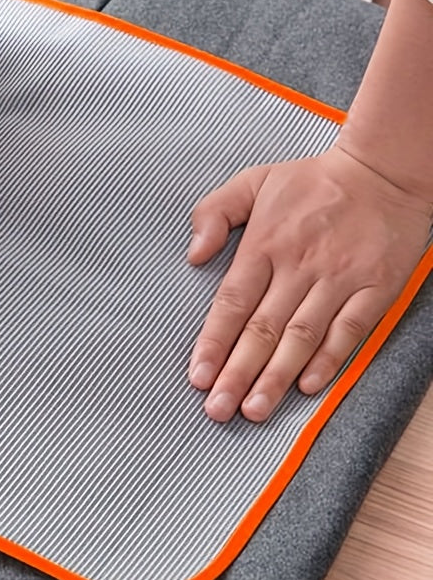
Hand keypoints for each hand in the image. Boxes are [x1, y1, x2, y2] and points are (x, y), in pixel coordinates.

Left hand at [187, 146, 431, 421]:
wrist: (385, 170)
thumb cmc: (312, 182)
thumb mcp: (254, 182)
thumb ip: (215, 212)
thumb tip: (194, 254)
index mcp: (265, 245)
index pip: (232, 303)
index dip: (213, 343)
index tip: (198, 376)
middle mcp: (299, 266)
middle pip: (262, 329)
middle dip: (238, 373)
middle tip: (219, 409)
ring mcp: (339, 279)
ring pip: (302, 337)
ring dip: (276, 377)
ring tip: (255, 409)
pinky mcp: (376, 287)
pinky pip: (350, 330)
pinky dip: (329, 360)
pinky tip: (308, 387)